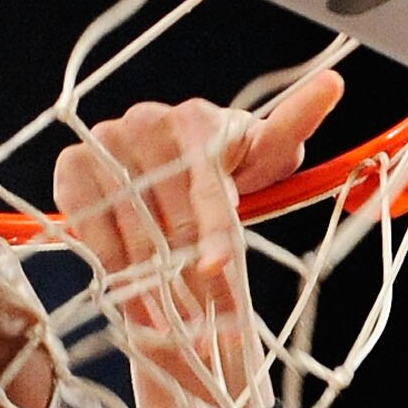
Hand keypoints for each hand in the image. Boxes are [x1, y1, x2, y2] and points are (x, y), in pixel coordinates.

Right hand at [53, 71, 345, 407]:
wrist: (175, 173)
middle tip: (196, 320)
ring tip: (164, 324)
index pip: (206, 183)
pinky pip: (84, 216)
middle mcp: (147, 122)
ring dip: (143, 277)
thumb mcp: (267, 156)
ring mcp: (106, 141)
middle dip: (182, 270)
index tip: (218, 268)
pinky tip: (125, 293)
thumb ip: (292, 127)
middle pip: (164, 210)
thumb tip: (334, 83)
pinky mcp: (73, 165)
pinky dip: (105, 258)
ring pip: (124, 220)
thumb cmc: (229, 168)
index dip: (213, 229)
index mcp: (196, 120)